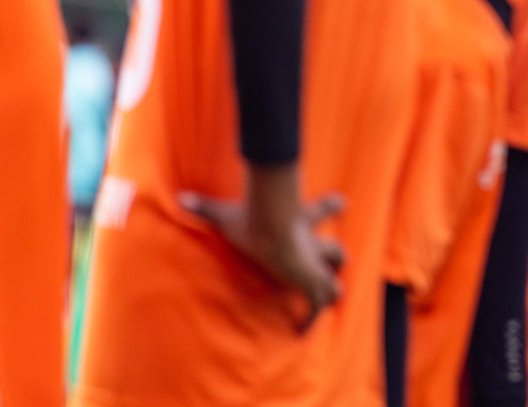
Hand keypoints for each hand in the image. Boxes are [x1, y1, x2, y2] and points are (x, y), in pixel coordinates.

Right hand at [180, 187, 346, 330]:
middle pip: (336, 251)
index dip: (332, 205)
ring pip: (334, 280)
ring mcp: (314, 263)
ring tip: (322, 303)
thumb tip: (181, 199)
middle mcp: (312, 243)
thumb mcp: (225, 211)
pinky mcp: (312, 281)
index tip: (341, 203)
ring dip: (329, 290)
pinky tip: (302, 332)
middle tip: (332, 266)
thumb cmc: (251, 216)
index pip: (324, 208)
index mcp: (298, 221)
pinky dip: (312, 319)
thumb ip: (205, 207)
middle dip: (334, 258)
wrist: (269, 227)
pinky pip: (318, 305)